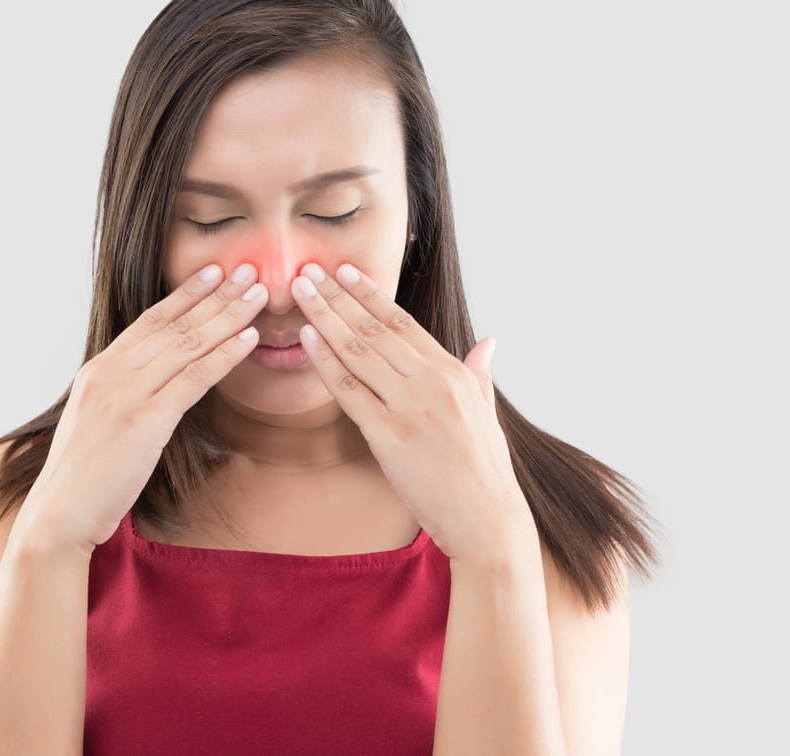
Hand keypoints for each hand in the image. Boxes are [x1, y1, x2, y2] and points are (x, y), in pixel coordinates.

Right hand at [12, 262, 269, 556]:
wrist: (58, 514)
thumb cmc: (83, 479)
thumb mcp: (98, 422)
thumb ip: (124, 396)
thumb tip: (156, 385)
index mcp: (99, 370)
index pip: (150, 321)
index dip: (186, 294)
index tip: (214, 272)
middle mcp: (111, 373)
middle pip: (174, 325)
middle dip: (216, 295)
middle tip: (248, 269)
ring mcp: (125, 394)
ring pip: (187, 344)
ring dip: (228, 316)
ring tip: (259, 294)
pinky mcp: (143, 421)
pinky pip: (192, 378)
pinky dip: (223, 354)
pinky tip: (248, 339)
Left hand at [289, 262, 532, 563]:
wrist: (487, 520)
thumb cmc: (485, 472)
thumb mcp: (487, 413)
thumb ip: (480, 373)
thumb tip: (488, 342)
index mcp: (454, 373)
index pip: (403, 322)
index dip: (369, 294)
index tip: (345, 271)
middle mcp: (432, 382)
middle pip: (374, 329)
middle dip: (338, 297)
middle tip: (309, 270)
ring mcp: (411, 407)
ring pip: (358, 352)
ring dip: (325, 318)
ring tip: (300, 292)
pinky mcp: (390, 436)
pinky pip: (350, 391)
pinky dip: (325, 362)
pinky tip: (306, 340)